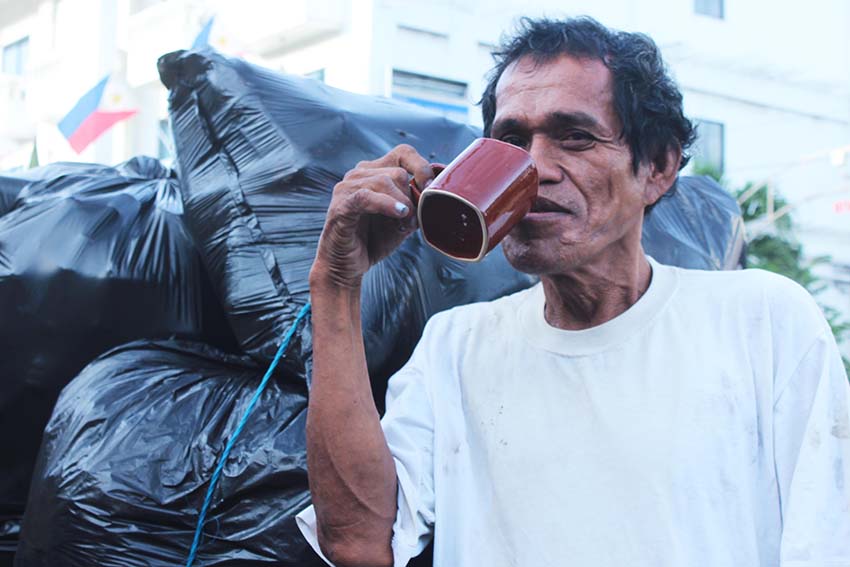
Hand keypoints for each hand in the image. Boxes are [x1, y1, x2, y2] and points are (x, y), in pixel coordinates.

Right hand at [311, 144, 433, 288]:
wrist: (347, 265)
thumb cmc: (373, 241)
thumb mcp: (403, 220)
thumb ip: (418, 204)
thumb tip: (437, 194)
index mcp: (374, 172)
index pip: (403, 153)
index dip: (421, 167)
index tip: (431, 188)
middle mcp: (359, 174)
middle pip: (398, 172)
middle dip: (411, 198)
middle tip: (411, 221)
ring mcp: (347, 188)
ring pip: (384, 182)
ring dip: (402, 205)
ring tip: (403, 225)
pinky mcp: (341, 205)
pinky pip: (366, 196)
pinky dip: (386, 204)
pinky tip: (399, 214)